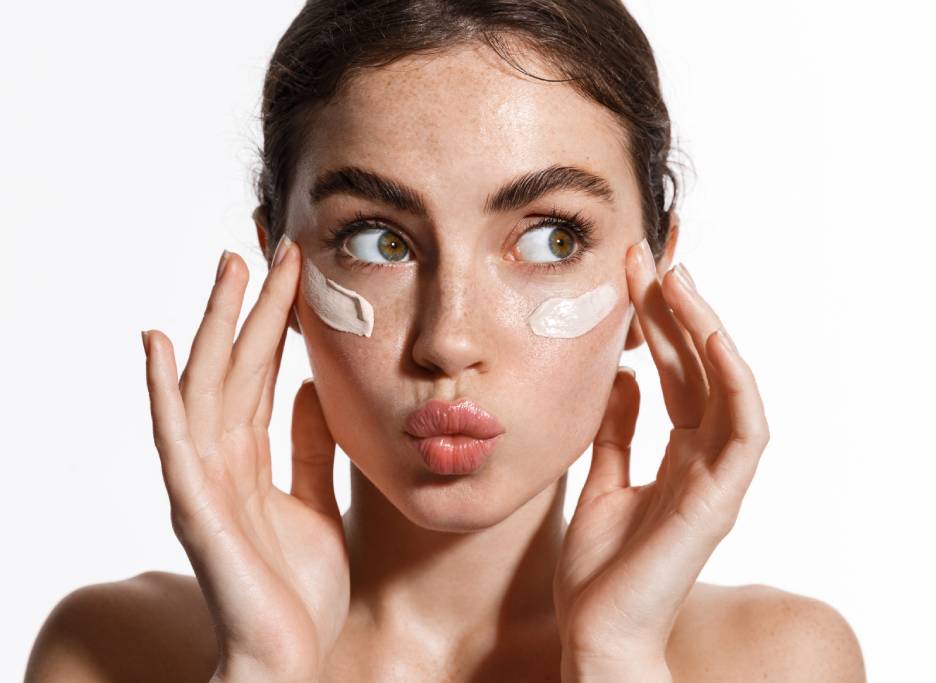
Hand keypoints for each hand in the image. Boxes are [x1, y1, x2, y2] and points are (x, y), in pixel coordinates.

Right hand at [141, 238, 348, 682]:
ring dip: (215, 327)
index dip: (274, 323)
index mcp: (251, 459)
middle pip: (234, 367)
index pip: (261, 374)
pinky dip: (165, 392)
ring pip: (207, 387)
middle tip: (262, 247)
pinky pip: (176, 440)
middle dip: (249, 308)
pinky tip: (160, 346)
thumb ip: (308, 449)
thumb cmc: (301, 588)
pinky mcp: (195, 508)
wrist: (294, 656)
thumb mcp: (317, 501)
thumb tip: (306, 391)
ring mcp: (203, 481)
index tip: (293, 271)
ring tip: (227, 270)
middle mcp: (221, 460)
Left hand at [553, 239, 769, 670]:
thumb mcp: (600, 481)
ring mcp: (719, 476)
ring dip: (706, 330)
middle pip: (698, 367)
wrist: (596, 632)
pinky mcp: (722, 498)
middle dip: (674, 310)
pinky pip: (744, 428)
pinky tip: (710, 337)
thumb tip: (621, 376)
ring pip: (728, 386)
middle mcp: (705, 458)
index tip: (631, 271)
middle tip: (647, 256)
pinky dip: (733, 380)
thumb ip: (616, 432)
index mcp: (679, 454)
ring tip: (675, 280)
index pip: (676, 371)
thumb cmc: (599, 571)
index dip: (657, 321)